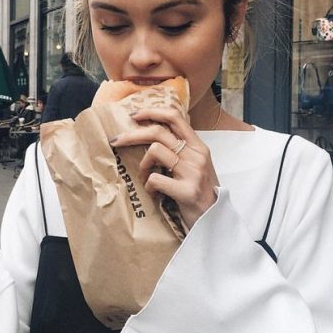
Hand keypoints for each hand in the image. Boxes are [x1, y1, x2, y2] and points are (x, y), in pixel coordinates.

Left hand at [110, 107, 218, 229]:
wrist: (216, 220)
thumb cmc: (200, 193)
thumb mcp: (196, 166)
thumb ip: (181, 151)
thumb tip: (151, 136)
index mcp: (199, 147)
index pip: (175, 117)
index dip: (152, 112)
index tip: (134, 115)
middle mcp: (197, 155)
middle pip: (158, 132)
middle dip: (132, 135)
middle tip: (115, 141)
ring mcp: (193, 172)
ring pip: (154, 151)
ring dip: (142, 166)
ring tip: (145, 179)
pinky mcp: (187, 191)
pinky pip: (155, 179)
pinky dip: (148, 187)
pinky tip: (154, 194)